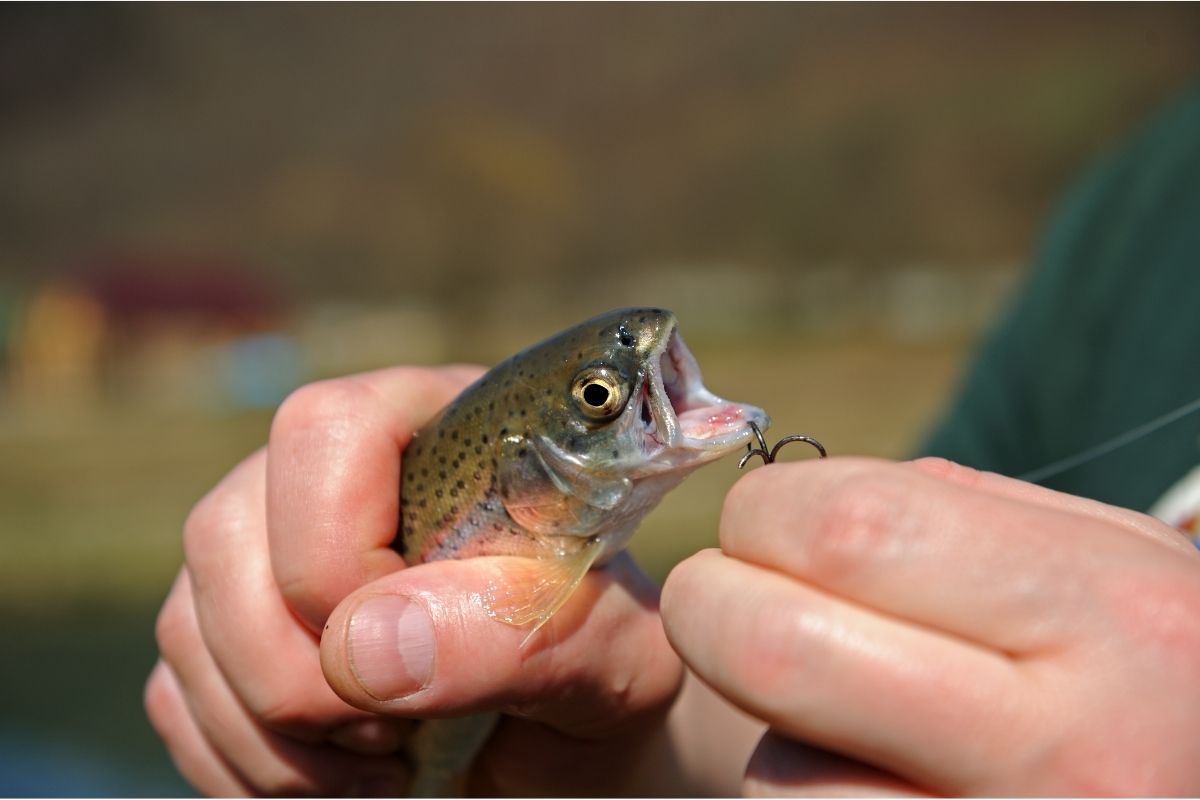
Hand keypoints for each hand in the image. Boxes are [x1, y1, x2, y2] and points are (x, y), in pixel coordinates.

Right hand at [145, 366, 714, 795]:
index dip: (339, 551)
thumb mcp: (607, 651)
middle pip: (224, 530)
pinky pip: (175, 690)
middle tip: (398, 730)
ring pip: (188, 621)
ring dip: (276, 735)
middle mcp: (339, 474)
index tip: (411, 648)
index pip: (326, 430)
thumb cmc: (607, 667)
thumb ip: (511, 630)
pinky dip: (244, 761)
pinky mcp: (236, 628)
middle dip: (296, 671)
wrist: (581, 733)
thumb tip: (365, 647)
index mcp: (442, 430)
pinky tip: (337, 774)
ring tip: (386, 760)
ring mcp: (274, 547)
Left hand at [662, 456, 1199, 795]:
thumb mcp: (1109, 572)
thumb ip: (958, 517)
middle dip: (709, 606)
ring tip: (850, 721)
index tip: (757, 524)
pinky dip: (807, 797)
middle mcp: (1079, 753)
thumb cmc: (1148, 674)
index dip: (764, 514)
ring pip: (777, 777)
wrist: (1197, 787)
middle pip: (776, 646)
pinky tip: (875, 784)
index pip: (847, 528)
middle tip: (721, 599)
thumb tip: (792, 506)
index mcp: (1116, 614)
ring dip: (772, 731)